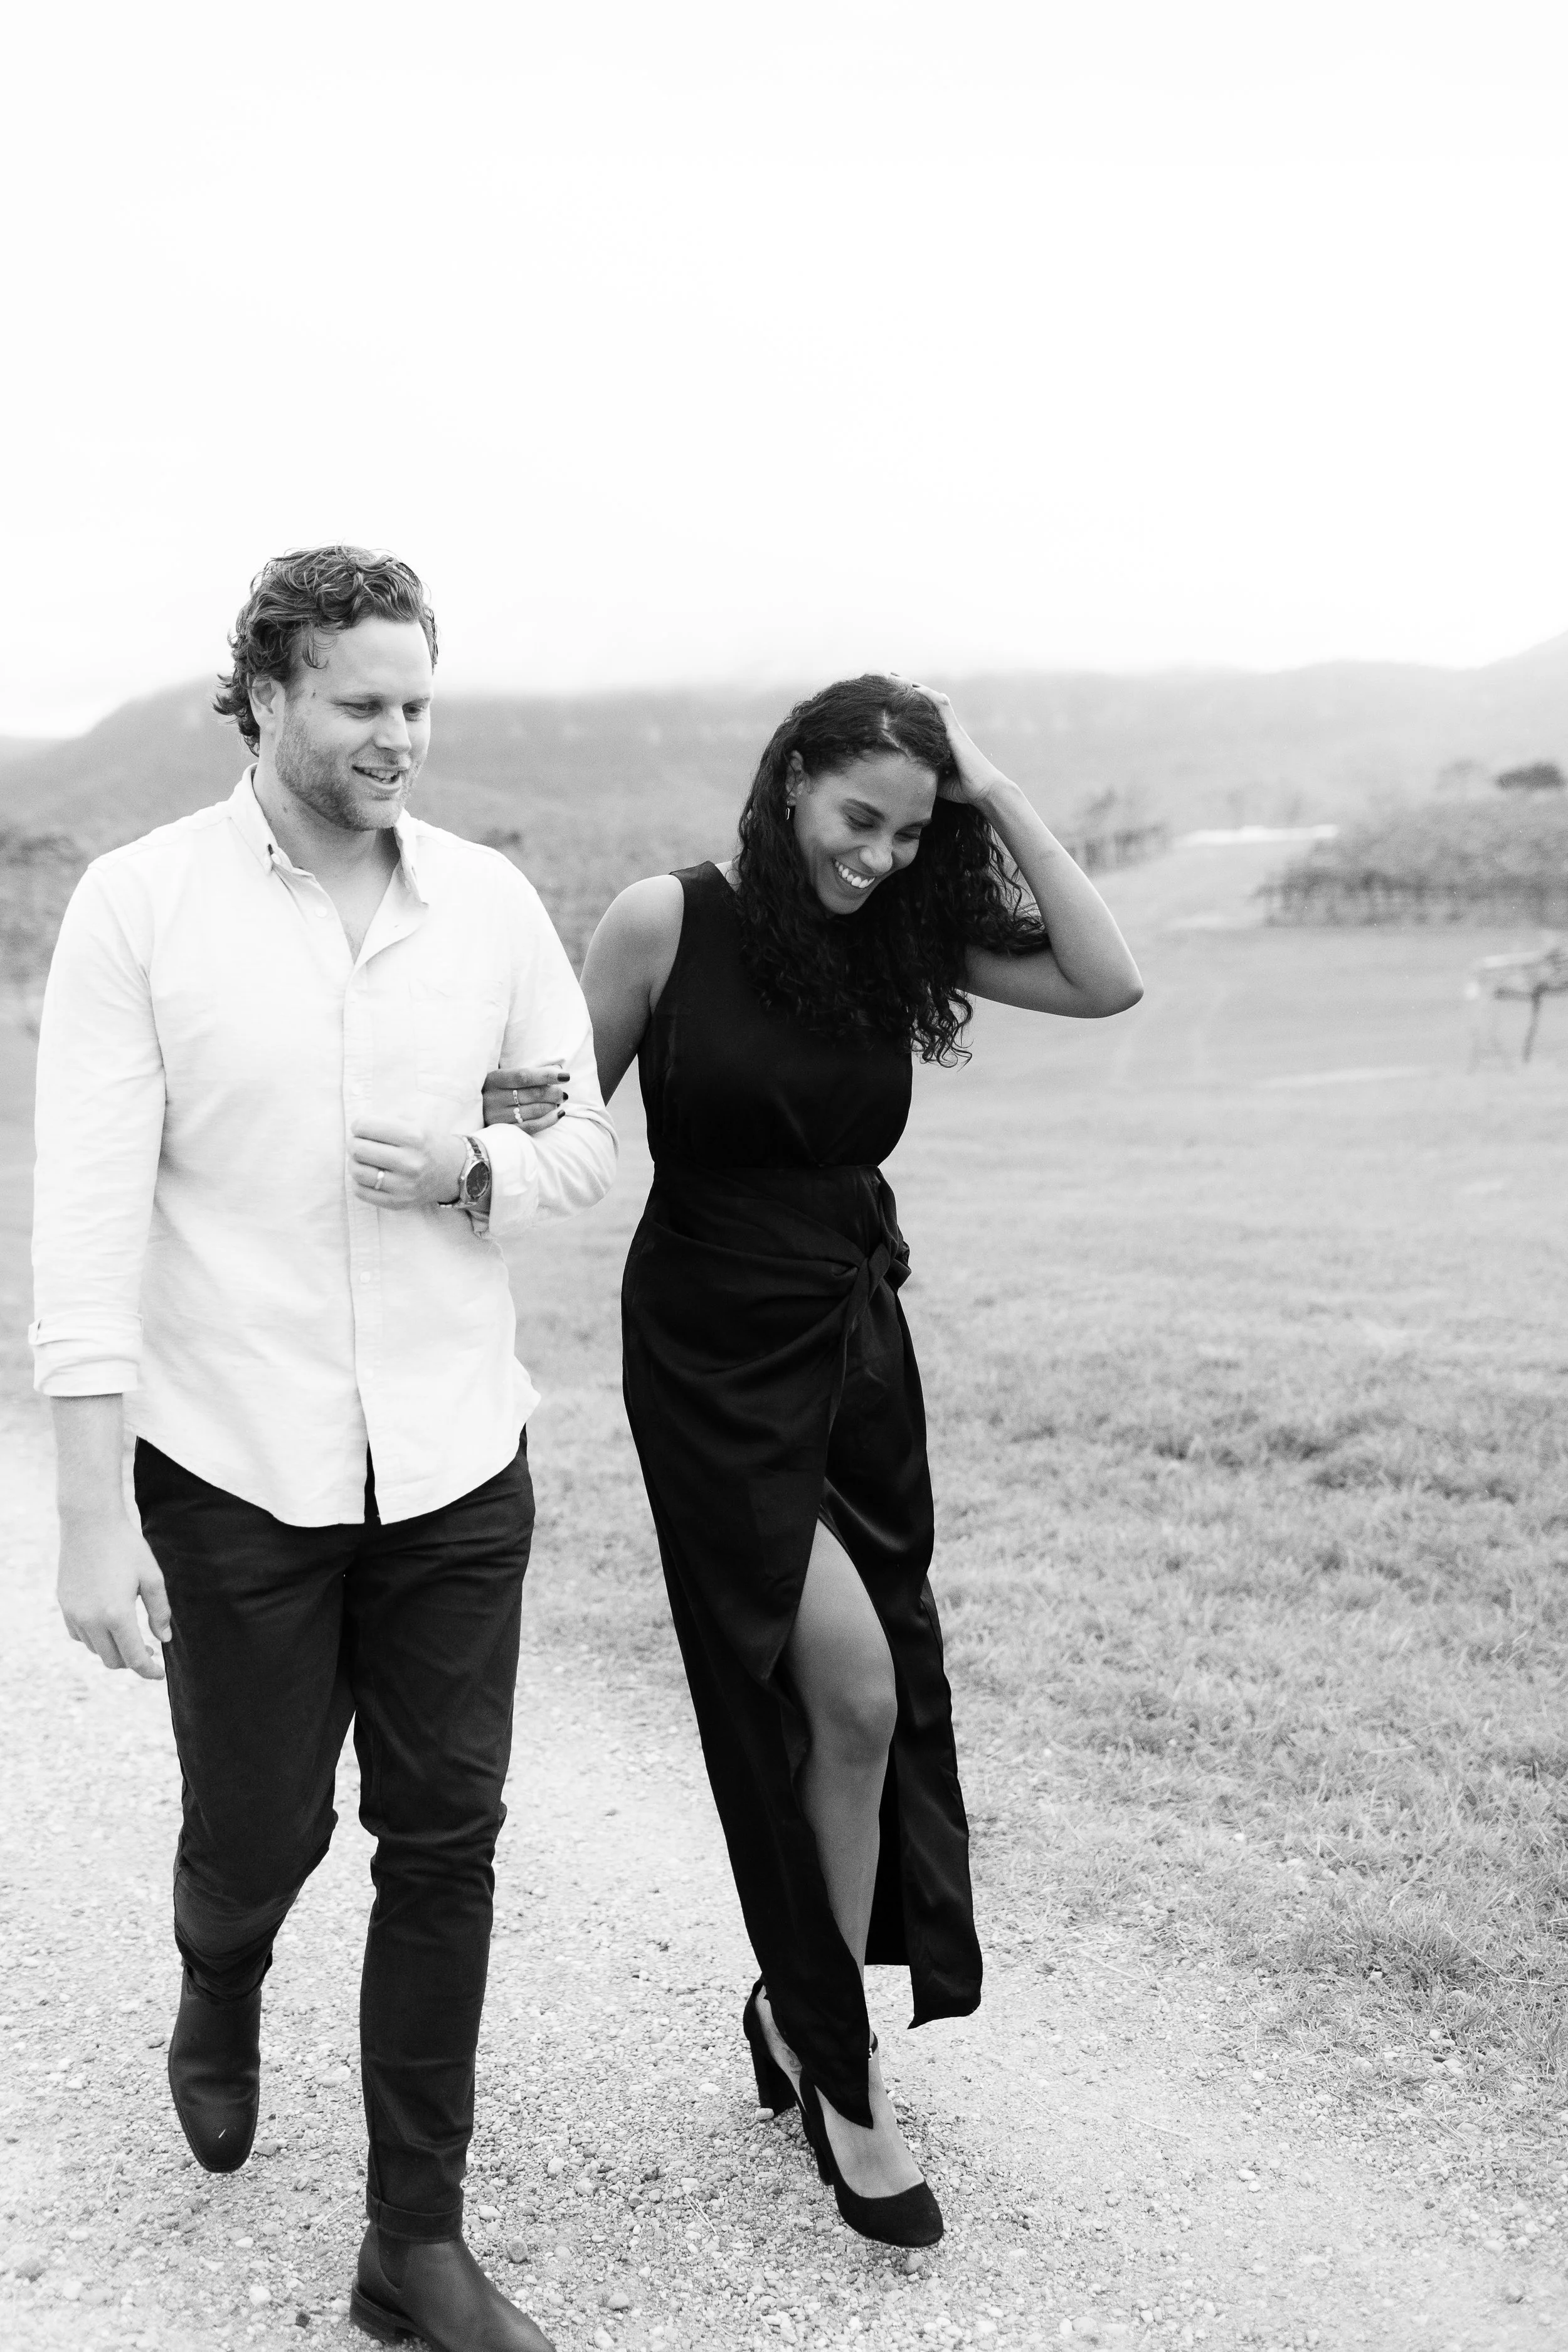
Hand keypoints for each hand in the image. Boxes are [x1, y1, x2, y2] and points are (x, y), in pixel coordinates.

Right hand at [58, 1509, 170, 1678]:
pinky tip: (108, 1625)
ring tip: (130, 1635)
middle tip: (149, 1650)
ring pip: (95, 1649)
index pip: (134, 1658)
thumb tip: (164, 1639)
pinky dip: (94, 1638)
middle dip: (133, 1661)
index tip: (160, 1674)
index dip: (149, 1671)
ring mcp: (74, 1614)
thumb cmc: (127, 1547)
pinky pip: (79, 1635)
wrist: (90, 1524)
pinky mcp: (65, 1606)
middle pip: (113, 1660)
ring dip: (113, 1649)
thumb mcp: (152, 1577)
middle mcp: (92, 1620)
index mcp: (117, 1615)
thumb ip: (160, 1612)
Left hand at [349, 1115, 467, 1209]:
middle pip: (358, 1149)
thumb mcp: (415, 1120)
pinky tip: (367, 1174)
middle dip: (353, 1143)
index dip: (358, 1125)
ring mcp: (405, 1185)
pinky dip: (358, 1181)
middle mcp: (410, 1162)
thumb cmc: (427, 1142)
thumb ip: (387, 1117)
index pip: (365, 1126)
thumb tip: (357, 1126)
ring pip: (357, 1172)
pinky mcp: (398, 1202)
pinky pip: (361, 1192)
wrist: (452, 1171)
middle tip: (358, 1142)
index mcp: (414, 1136)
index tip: (361, 1127)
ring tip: (361, 1159)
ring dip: (353, 1162)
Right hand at [480, 1063, 569, 1134]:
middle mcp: (493, 1098)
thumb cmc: (497, 1090)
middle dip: (553, 1093)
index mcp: (493, 1080)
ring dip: (552, 1106)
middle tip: (562, 1093)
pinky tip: (558, 1114)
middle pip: (532, 1094)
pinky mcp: (502, 1131)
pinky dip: (548, 1120)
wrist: (471, 1112)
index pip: (524, 1076)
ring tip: (558, 1102)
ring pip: (534, 1110)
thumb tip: (557, 1070)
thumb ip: (528, 1073)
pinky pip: (531, 1127)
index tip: (565, 1076)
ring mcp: (496, 1116)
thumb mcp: (505, 1077)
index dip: (546, 1075)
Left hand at [896, 678, 1012, 808]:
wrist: (984, 790)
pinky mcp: (955, 730)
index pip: (924, 717)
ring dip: (915, 687)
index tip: (892, 699)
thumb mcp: (937, 779)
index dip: (910, 707)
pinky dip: (928, 696)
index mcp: (943, 740)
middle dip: (909, 691)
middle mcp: (948, 730)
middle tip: (890, 680)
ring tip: (897, 678)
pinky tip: (915, 688)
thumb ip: (924, 771)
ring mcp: (952, 728)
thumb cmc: (964, 787)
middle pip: (927, 703)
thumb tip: (905, 774)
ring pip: (933, 700)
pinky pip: (941, 707)